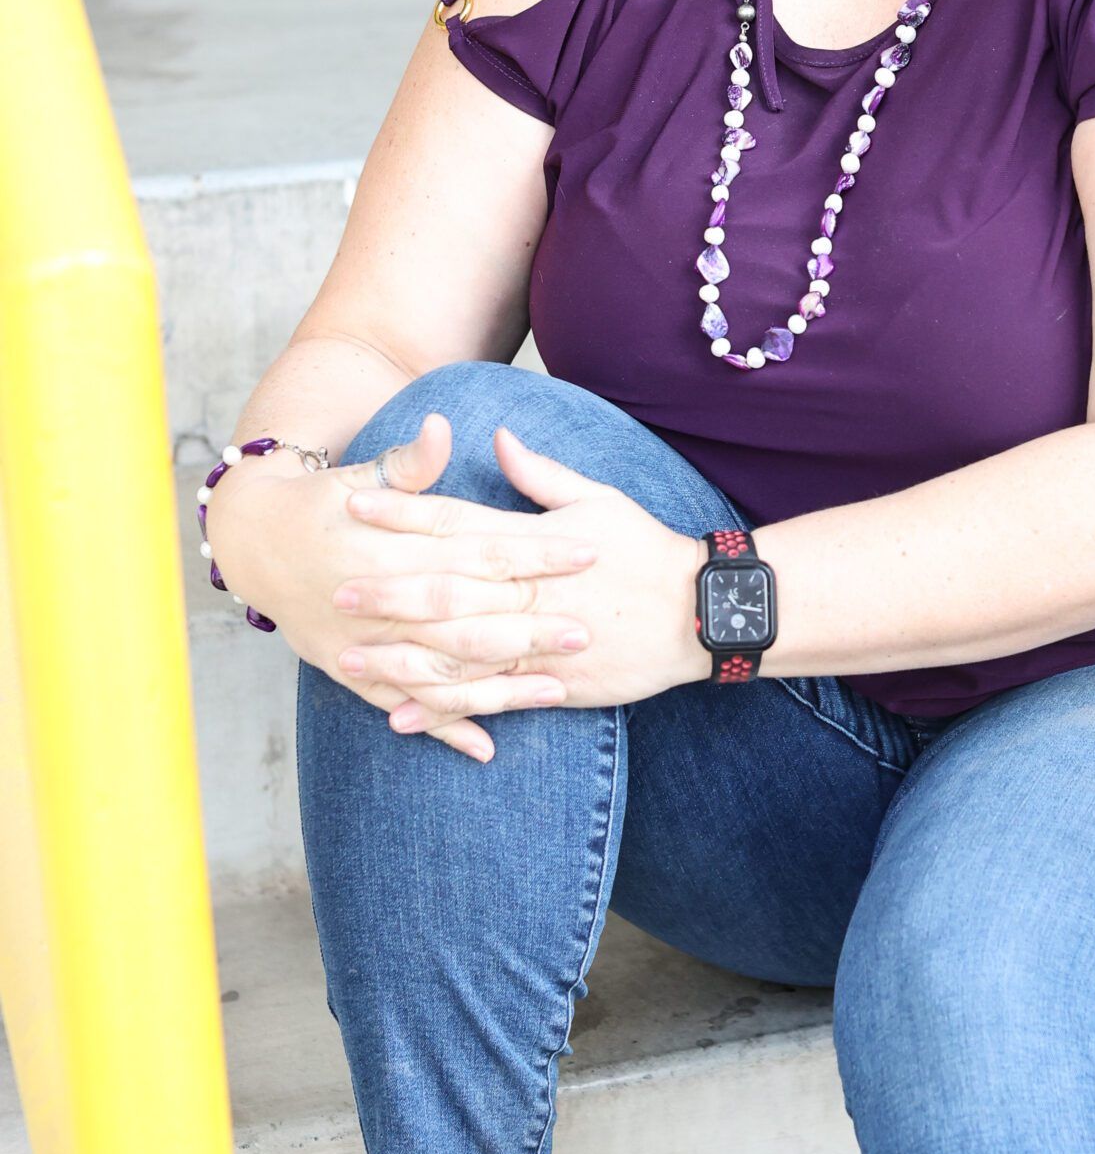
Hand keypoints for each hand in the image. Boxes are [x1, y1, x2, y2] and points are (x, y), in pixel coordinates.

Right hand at [203, 412, 571, 763]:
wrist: (251, 542)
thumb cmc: (318, 500)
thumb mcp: (361, 472)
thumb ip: (409, 461)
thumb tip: (441, 426)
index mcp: (394, 544)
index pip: (480, 549)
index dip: (535, 552)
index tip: (587, 551)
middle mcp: (381, 599)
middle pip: (468, 617)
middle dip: (528, 626)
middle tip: (585, 631)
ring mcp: (365, 643)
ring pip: (440, 670)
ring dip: (498, 683)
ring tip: (557, 689)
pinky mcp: (350, 671)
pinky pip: (403, 704)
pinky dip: (442, 726)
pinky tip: (487, 747)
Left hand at [325, 421, 710, 735]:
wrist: (701, 612)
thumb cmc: (647, 549)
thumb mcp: (598, 499)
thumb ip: (541, 475)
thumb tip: (499, 437)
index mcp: (534, 543)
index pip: (457, 523)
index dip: (404, 512)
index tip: (356, 503)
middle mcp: (529, 592)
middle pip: (446, 589)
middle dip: (388, 588)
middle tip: (334, 586)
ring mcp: (540, 641)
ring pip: (457, 650)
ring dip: (400, 656)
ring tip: (348, 658)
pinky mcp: (553, 684)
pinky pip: (490, 699)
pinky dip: (445, 708)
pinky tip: (401, 716)